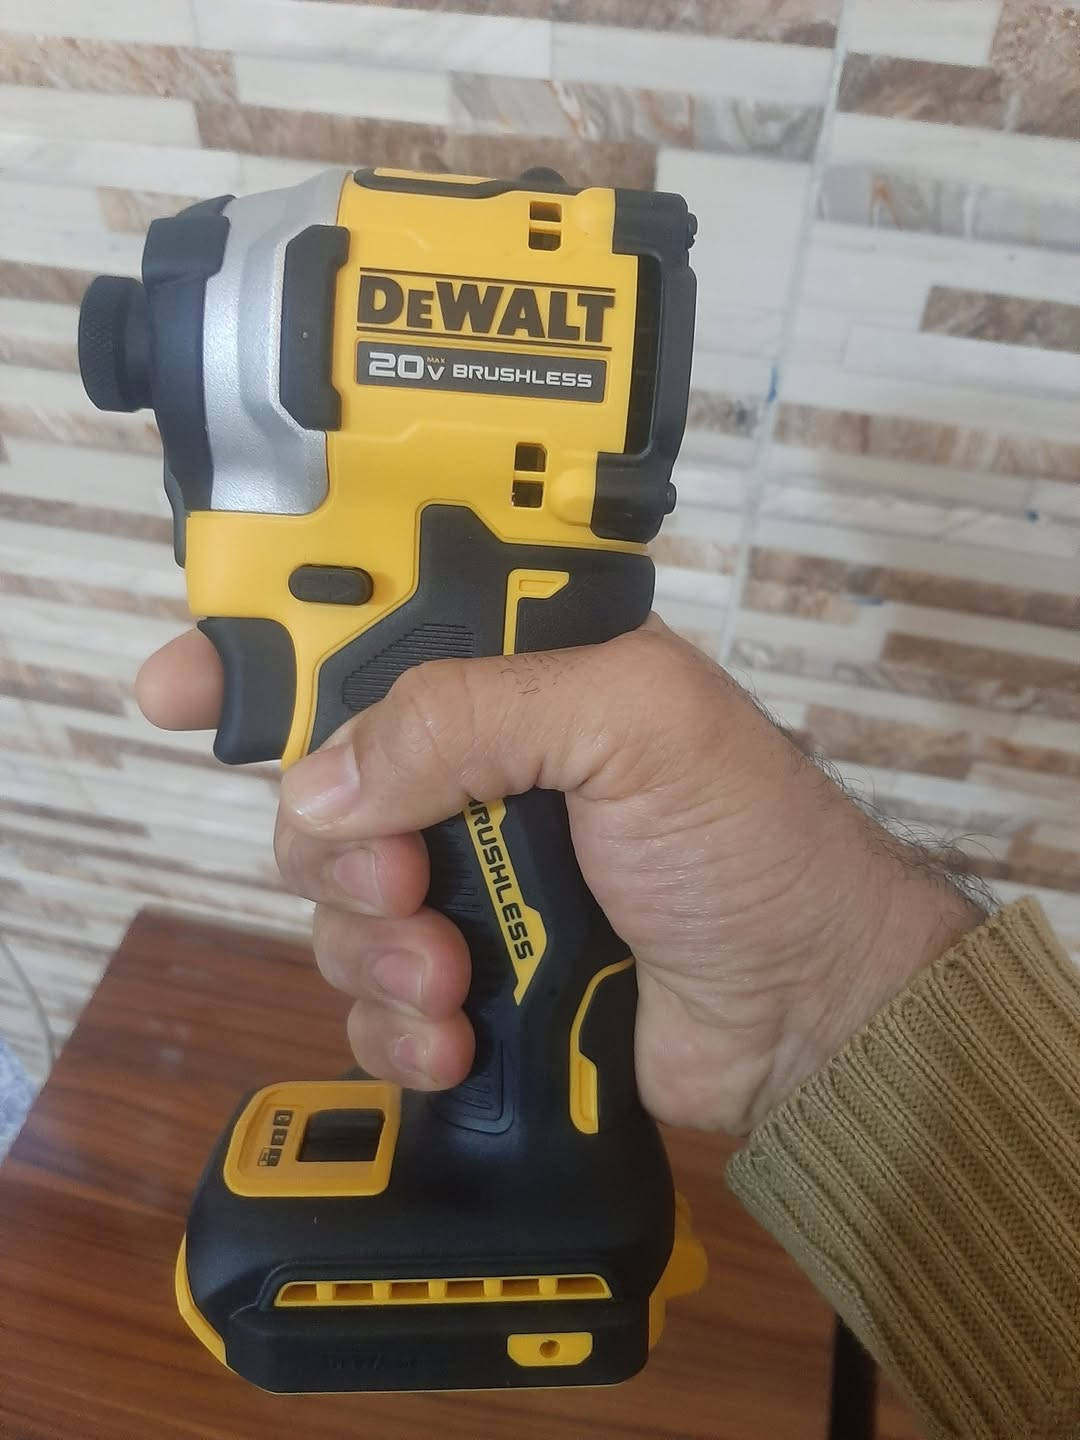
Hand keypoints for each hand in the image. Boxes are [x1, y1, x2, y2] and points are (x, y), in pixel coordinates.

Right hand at [137, 619, 982, 1133]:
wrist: (809, 1015)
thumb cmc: (747, 844)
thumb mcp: (631, 727)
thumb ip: (472, 717)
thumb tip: (321, 788)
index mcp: (516, 680)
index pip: (363, 638)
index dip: (265, 654)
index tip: (179, 690)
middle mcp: (478, 773)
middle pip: (322, 788)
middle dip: (343, 846)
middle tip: (407, 881)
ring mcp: (471, 884)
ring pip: (335, 902)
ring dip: (377, 947)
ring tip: (459, 976)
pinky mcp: (471, 985)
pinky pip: (369, 1002)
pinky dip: (397, 1027)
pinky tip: (458, 1036)